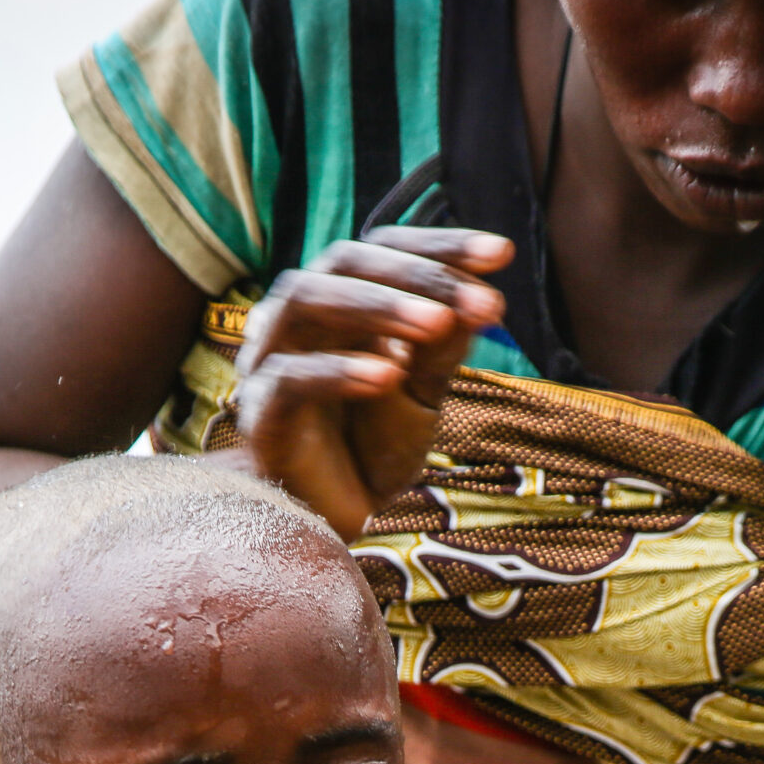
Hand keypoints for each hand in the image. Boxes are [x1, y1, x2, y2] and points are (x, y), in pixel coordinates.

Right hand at [231, 227, 512, 537]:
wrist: (334, 517)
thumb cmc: (373, 446)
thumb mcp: (423, 394)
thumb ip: (441, 350)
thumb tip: (475, 300)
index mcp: (340, 299)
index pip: (383, 248)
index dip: (441, 246)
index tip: (502, 254)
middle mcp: (300, 316)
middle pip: (344, 262)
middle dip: (418, 275)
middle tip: (481, 301)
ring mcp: (270, 358)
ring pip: (306, 300)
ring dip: (378, 306)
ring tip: (438, 324)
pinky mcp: (260, 411)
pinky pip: (289, 377)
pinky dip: (339, 371)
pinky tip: (389, 375)